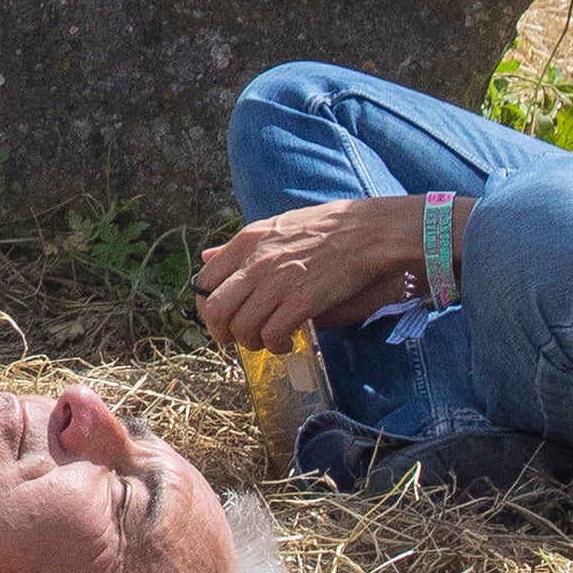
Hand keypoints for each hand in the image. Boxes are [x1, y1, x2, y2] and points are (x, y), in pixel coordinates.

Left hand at [193, 194, 429, 349]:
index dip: (207, 306)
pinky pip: (272, 334)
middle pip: (215, 309)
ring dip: (251, 343)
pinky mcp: (302, 301)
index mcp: (247, 241)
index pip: (204, 280)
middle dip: (222, 332)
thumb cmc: (326, 228)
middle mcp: (256, 262)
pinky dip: (275, 345)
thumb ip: (239, 246)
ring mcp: (278, 282)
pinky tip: (286, 342)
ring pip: (242, 328)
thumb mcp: (274, 226)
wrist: (368, 232)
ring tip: (267, 341)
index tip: (221, 316)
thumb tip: (206, 257)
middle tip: (238, 337)